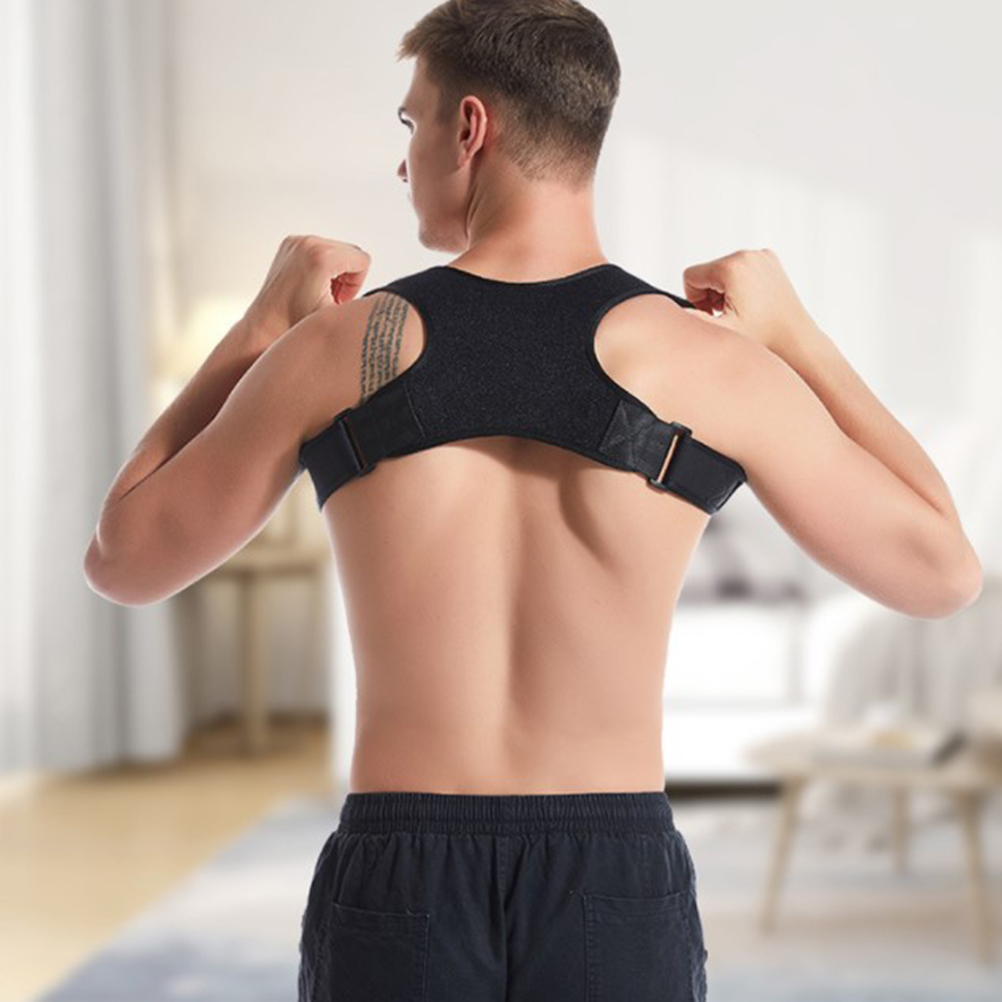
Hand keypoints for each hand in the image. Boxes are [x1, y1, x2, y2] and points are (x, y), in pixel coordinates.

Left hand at [244, 235, 371, 334]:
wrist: (265, 328)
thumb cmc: (298, 326)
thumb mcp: (339, 316)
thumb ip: (364, 303)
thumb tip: (390, 300)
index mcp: (321, 257)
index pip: (362, 259)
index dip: (356, 283)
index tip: (337, 299)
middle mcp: (307, 243)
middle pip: (351, 252)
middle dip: (346, 276)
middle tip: (329, 297)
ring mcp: (296, 241)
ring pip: (337, 250)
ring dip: (335, 271)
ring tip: (319, 292)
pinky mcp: (289, 243)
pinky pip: (321, 248)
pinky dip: (322, 266)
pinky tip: (311, 285)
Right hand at [682, 248, 817, 351]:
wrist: (796, 340)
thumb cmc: (762, 338)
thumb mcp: (719, 331)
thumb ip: (689, 319)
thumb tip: (666, 313)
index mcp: (732, 267)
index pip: (690, 275)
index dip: (695, 299)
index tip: (713, 314)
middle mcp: (748, 254)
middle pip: (707, 271)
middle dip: (710, 294)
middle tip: (728, 315)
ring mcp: (762, 255)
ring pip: (723, 270)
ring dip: (724, 290)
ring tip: (741, 310)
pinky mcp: (770, 260)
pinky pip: (740, 268)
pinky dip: (739, 284)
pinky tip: (751, 303)